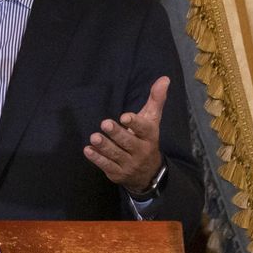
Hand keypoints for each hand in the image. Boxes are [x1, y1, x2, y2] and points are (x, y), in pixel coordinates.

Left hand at [84, 76, 167, 194]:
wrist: (148, 174)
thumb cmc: (146, 139)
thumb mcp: (152, 120)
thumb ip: (156, 100)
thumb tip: (164, 78)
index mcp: (150, 137)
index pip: (144, 130)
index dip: (135, 123)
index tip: (125, 116)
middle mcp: (141, 151)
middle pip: (128, 142)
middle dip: (116, 134)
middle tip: (104, 124)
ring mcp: (129, 164)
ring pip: (116, 154)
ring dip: (104, 146)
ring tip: (94, 137)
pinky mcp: (117, 173)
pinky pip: (107, 166)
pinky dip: (97, 158)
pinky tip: (88, 150)